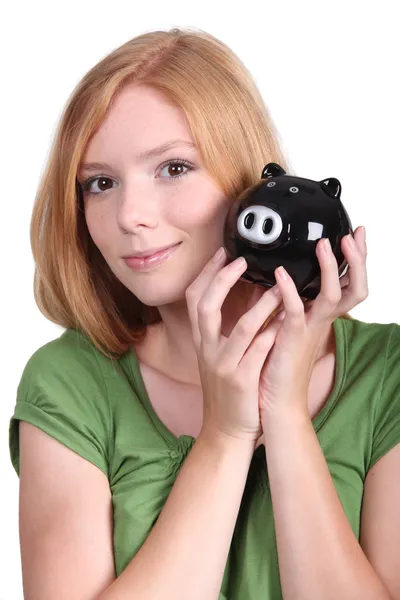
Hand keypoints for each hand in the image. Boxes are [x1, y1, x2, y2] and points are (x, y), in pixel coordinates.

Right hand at [185, 247, 282, 443]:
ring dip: (262, 304)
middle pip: (206, 305)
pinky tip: (287, 320)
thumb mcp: (219, 356)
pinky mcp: (241, 381)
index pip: (194, 299)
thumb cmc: (228, 390)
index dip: (206, 273)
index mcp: (201, 341)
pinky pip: (259, 351)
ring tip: (280, 287)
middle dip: (223, 279)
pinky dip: (273, 333)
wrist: (226, 430)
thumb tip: (246, 295)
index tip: (223, 253)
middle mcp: (207, 350)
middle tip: (244, 260)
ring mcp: (223, 366)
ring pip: (242, 327)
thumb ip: (227, 328)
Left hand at [257, 226, 367, 418]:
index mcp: (322, 317)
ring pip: (331, 295)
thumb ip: (291, 303)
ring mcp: (310, 330)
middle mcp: (322, 322)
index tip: (355, 235)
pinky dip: (289, 291)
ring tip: (324, 245)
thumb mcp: (288, 326)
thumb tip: (284, 276)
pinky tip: (280, 274)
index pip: (348, 284)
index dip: (356, 261)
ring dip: (329, 268)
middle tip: (352, 235)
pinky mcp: (292, 339)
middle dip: (357, 260)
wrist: (276, 402)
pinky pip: (295, 311)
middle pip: (355, 288)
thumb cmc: (280, 364)